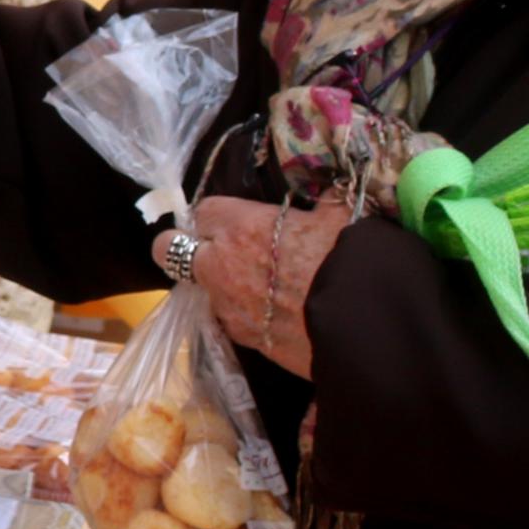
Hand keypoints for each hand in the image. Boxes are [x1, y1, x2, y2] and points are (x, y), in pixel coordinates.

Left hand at [187, 194, 353, 381]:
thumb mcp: (342, 217)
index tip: (233, 221)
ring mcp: (224, 304)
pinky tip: (270, 313)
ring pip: (198, 287)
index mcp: (240, 226)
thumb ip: (325, 201)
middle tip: (214, 250)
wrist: (360, 325)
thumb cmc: (348, 262)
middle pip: (168, 248)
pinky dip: (240, 313)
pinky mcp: (240, 337)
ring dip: (217, 283)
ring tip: (255, 285)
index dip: (217, 215)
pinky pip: (226, 318)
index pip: (202, 210)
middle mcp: (219, 264)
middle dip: (183, 246)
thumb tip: (330, 192)